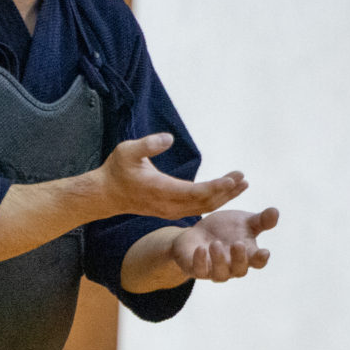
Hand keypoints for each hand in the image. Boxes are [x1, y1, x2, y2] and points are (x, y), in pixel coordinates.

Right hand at [95, 133, 246, 219]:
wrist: (106, 195)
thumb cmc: (116, 170)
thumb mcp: (127, 151)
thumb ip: (148, 145)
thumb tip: (168, 138)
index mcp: (161, 190)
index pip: (195, 192)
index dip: (216, 186)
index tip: (233, 179)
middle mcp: (169, 205)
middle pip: (205, 202)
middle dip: (226, 191)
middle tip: (243, 178)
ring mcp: (170, 210)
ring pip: (203, 207)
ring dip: (223, 197)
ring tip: (241, 184)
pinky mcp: (171, 210)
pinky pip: (197, 208)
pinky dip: (214, 200)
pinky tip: (225, 191)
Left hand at [171, 206, 279, 281]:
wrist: (199, 233)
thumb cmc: (227, 229)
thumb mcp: (245, 221)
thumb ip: (261, 220)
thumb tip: (275, 211)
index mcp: (247, 256)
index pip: (258, 262)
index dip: (261, 259)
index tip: (264, 252)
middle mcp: (232, 267)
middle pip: (240, 270)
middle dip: (239, 259)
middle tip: (237, 244)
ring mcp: (214, 270)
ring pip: (220, 274)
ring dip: (218, 260)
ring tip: (215, 243)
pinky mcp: (197, 269)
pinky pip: (199, 270)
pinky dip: (200, 261)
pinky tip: (201, 249)